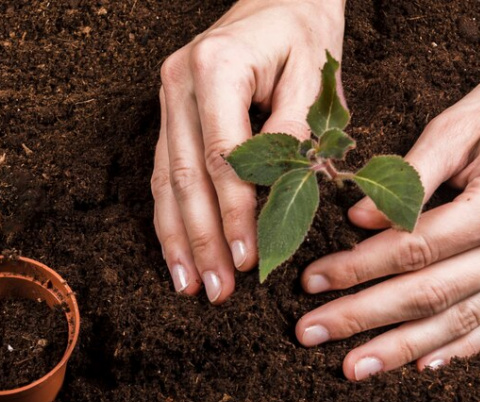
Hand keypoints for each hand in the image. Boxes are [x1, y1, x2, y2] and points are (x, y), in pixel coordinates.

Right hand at [152, 0, 344, 302]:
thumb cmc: (304, 32)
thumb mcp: (315, 73)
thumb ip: (297, 130)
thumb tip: (285, 194)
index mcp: (217, 66)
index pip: (223, 156)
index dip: (235, 213)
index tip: (251, 259)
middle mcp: (180, 83)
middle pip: (186, 176)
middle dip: (203, 240)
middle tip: (218, 291)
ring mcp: (168, 100)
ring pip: (166, 181)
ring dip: (179, 239)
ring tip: (192, 287)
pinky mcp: (168, 116)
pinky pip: (163, 174)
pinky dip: (171, 219)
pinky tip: (179, 256)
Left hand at [294, 52, 479, 380]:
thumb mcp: (455, 125)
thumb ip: (407, 178)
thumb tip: (356, 221)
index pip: (415, 249)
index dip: (359, 268)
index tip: (312, 281)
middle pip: (431, 295)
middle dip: (364, 319)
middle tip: (311, 333)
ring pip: (459, 320)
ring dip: (402, 348)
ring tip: (354, 368)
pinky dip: (457, 347)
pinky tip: (421, 366)